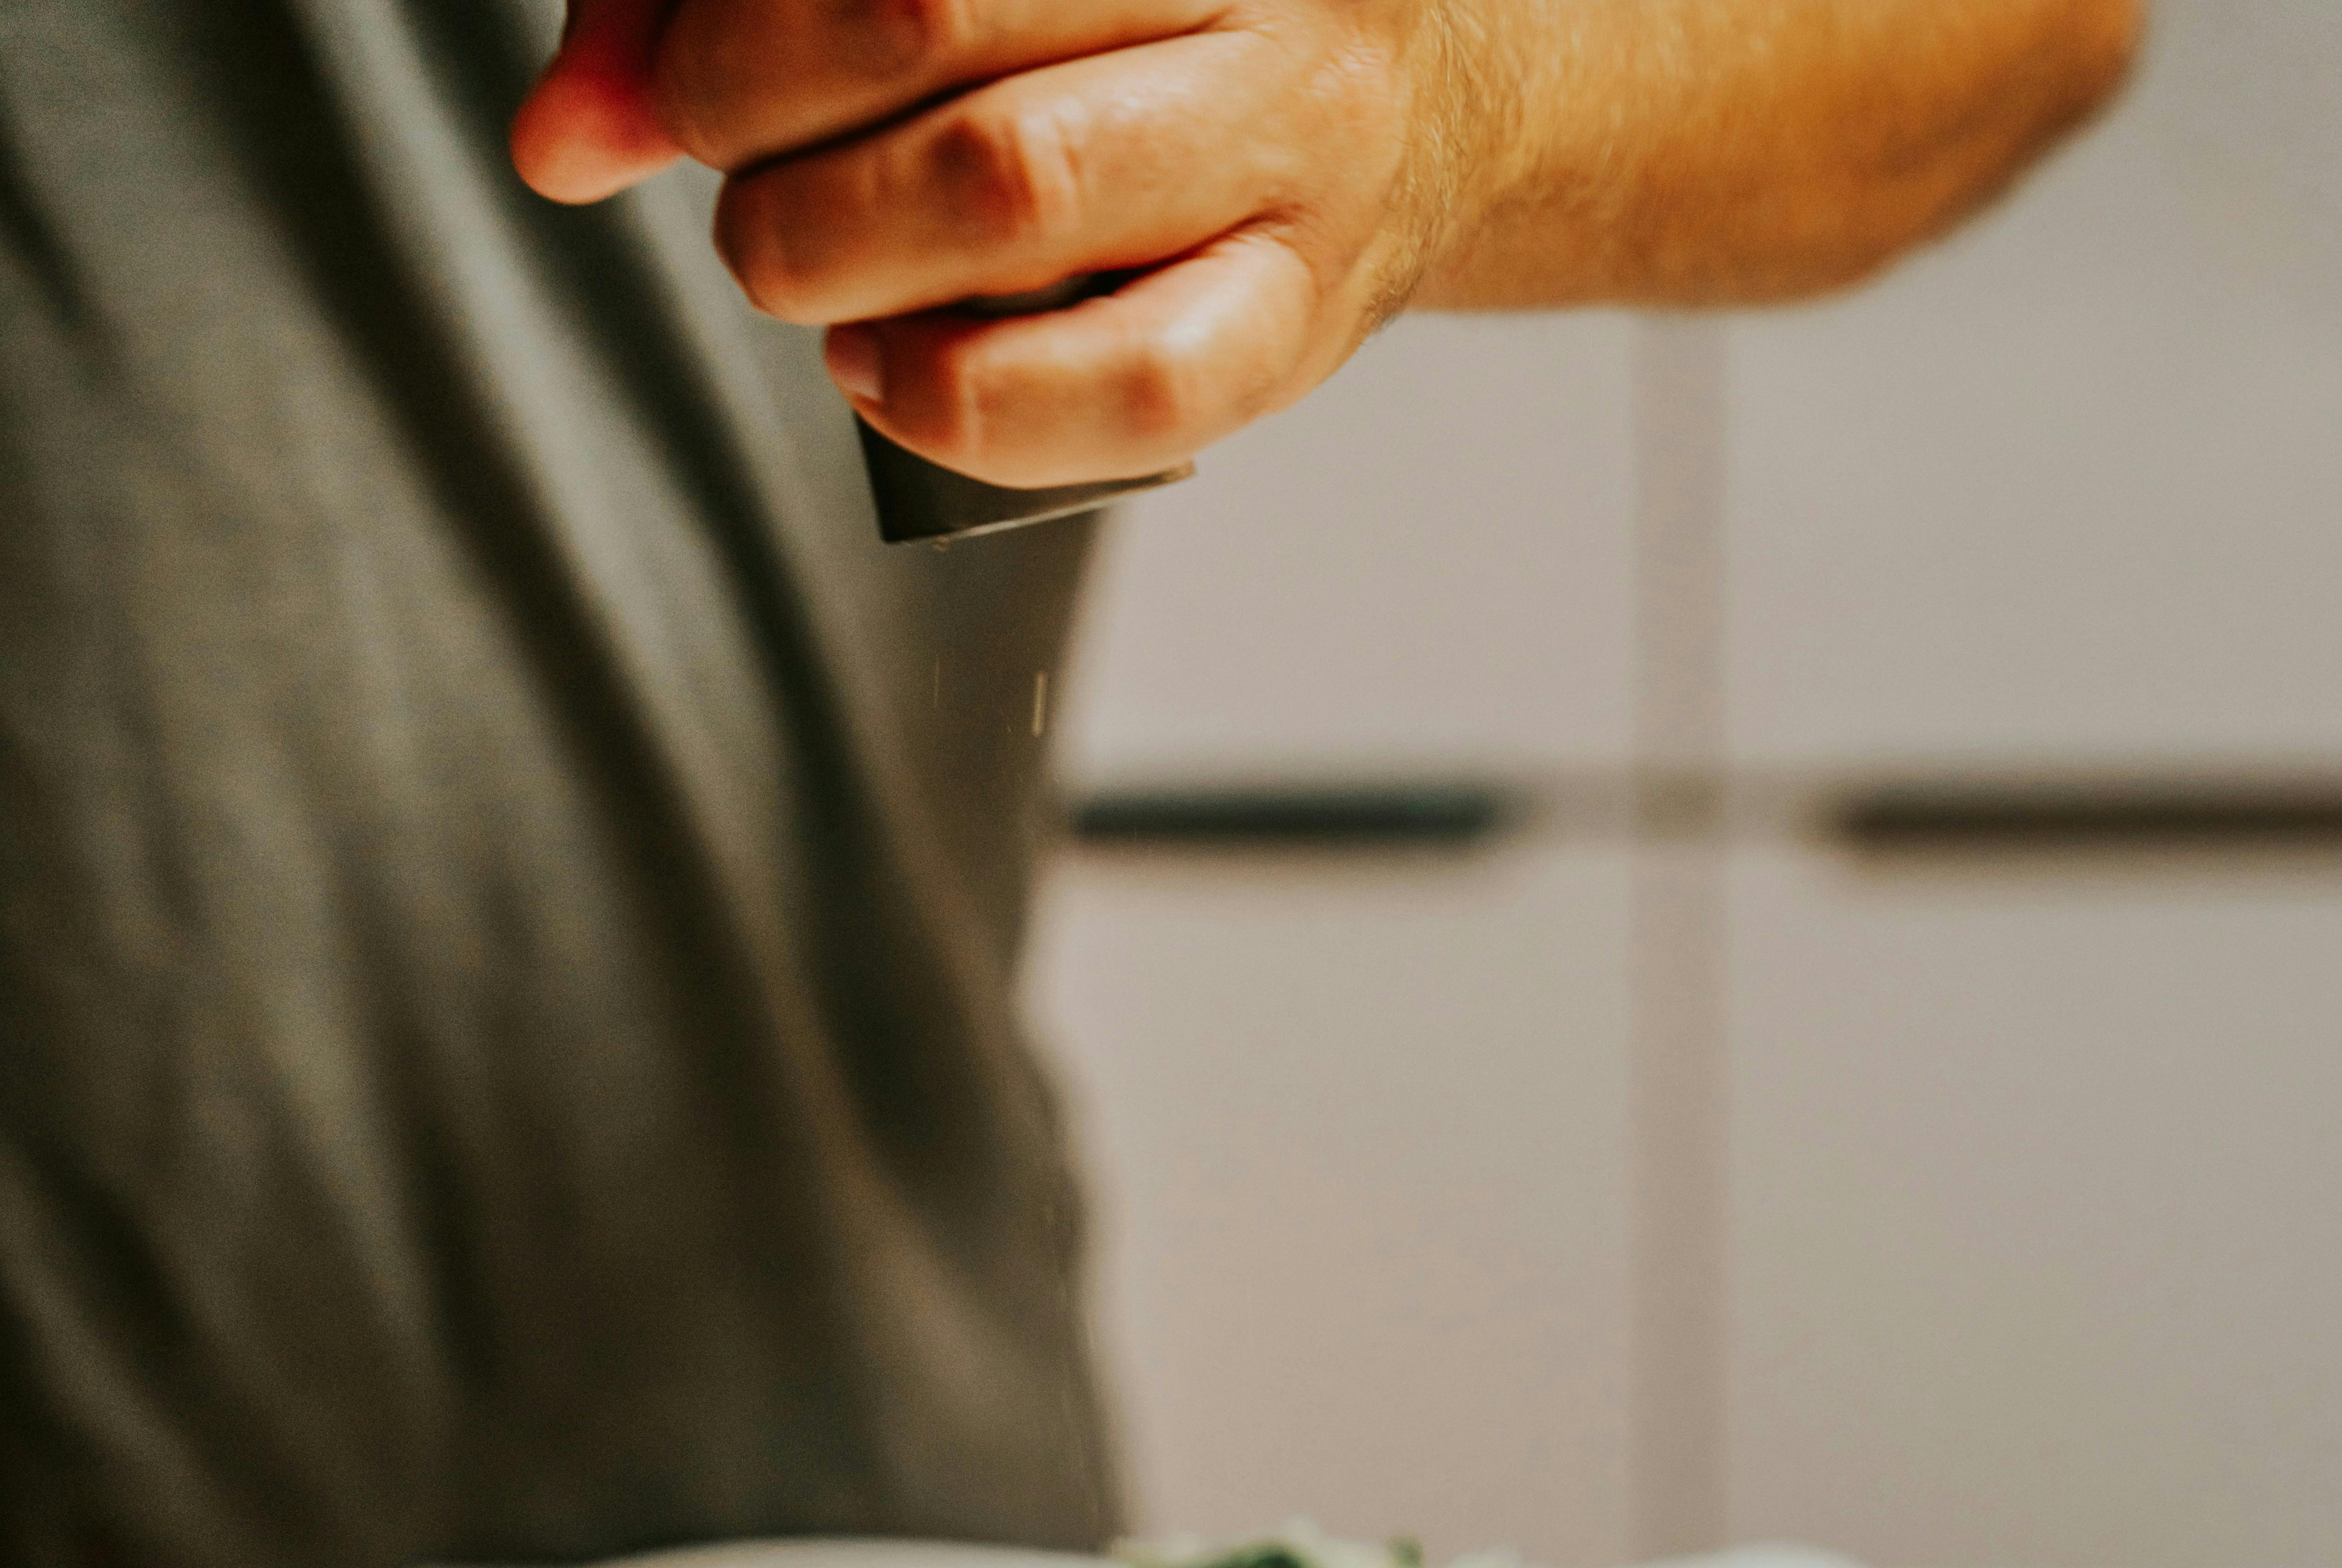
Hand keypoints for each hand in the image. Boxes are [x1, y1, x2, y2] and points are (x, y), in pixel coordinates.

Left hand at [512, 0, 2141, 490]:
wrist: (1425, 99)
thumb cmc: (1150, 25)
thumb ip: (745, 8)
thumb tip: (559, 135)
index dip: (721, 5)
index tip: (659, 68)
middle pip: (925, 18)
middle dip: (750, 106)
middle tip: (722, 160)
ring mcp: (1295, 150)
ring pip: (1010, 190)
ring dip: (832, 247)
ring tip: (789, 259)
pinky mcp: (1303, 320)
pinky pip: (1120, 386)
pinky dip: (957, 398)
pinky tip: (880, 377)